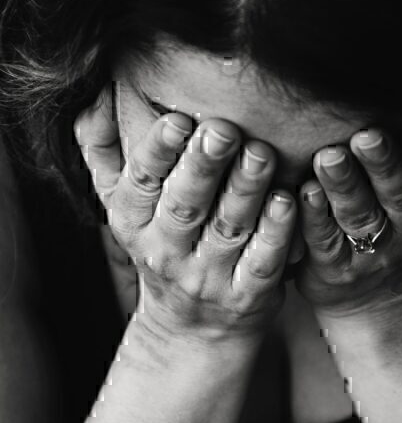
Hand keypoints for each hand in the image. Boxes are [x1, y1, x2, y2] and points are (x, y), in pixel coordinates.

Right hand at [74, 87, 295, 343]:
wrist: (192, 329)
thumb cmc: (162, 245)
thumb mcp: (122, 205)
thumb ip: (104, 151)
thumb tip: (93, 92)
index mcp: (133, 222)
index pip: (142, 183)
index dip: (158, 151)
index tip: (177, 119)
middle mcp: (167, 251)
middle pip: (185, 204)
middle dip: (203, 165)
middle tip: (224, 129)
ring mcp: (209, 276)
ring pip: (228, 228)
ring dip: (245, 189)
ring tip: (261, 153)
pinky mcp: (248, 295)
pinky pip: (263, 261)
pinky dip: (275, 232)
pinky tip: (288, 201)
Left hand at [295, 120, 401, 319]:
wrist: (381, 298)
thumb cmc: (397, 220)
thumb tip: (396, 85)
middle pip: (401, 192)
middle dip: (383, 163)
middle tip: (366, 135)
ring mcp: (379, 253)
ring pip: (361, 216)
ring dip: (343, 185)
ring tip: (328, 157)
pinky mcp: (339, 271)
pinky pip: (325, 242)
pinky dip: (314, 217)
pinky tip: (303, 193)